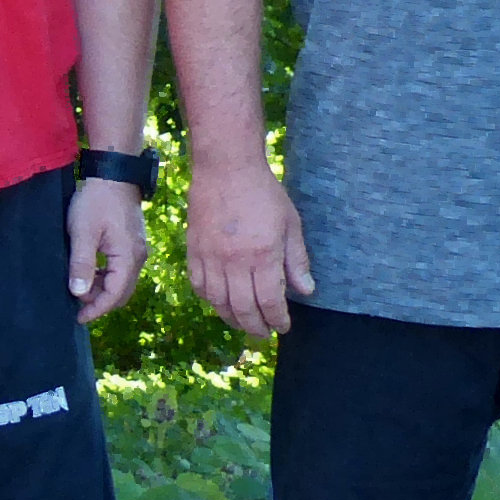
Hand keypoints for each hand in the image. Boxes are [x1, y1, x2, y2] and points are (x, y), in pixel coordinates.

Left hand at [65, 178, 149, 323]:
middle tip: (77, 308)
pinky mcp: (132, 243)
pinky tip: (90, 274)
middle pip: (122, 293)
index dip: (96, 309)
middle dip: (100, 303)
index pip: (115, 295)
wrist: (114, 174)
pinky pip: (121, 269)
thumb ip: (82, 264)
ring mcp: (137, 250)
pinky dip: (106, 277)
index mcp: (128, 257)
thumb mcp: (82, 232)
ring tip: (79, 290)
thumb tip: (79, 293)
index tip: (78, 318)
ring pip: (121, 282)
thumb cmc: (96, 201)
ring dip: (102, 290)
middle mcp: (138, 257)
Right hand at [184, 157, 314, 337]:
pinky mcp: (194, 250)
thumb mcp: (290, 224)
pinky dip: (210, 300)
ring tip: (243, 322)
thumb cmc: (263, 193)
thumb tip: (306, 291)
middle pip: (243, 308)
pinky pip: (199, 285)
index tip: (283, 326)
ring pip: (218, 302)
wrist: (226, 168)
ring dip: (232, 318)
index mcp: (263, 255)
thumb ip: (297, 260)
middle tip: (264, 332)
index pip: (269, 302)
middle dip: (256, 326)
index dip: (277, 319)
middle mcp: (234, 261)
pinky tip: (220, 302)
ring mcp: (210, 257)